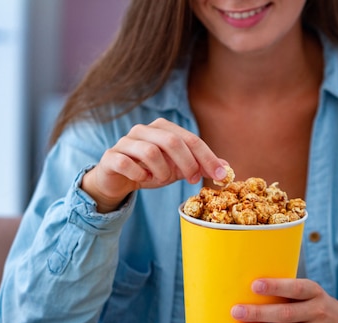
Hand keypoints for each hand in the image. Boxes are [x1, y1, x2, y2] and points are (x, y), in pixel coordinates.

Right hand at [81, 118, 227, 211]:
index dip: (207, 157)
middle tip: (192, 179)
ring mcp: (126, 142)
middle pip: (172, 141)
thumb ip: (199, 166)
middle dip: (187, 163)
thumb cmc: (150, 170)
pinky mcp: (111, 157)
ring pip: (150, 151)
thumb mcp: (178, 169)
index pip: (191, 139)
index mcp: (163, 129)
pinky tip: (142, 179)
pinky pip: (127, 163)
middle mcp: (144, 130)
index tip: (219, 175)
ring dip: (162, 171)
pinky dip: (139, 174)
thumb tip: (226, 168)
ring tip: (162, 179)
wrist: (117, 179)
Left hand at [231, 278, 337, 322]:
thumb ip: (289, 293)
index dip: (275, 286)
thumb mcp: (313, 295)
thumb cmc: (321, 308)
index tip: (254, 285)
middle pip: (285, 313)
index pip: (295, 288)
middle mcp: (316, 312)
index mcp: (314, 293)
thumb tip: (251, 290)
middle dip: (259, 313)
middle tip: (236, 311)